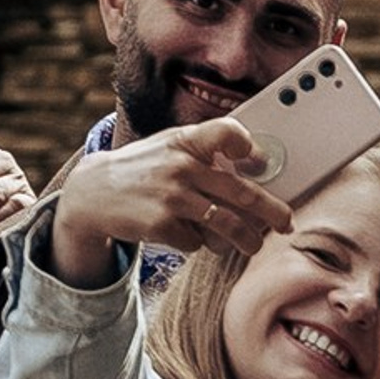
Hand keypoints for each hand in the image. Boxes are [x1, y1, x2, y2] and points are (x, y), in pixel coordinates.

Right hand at [47, 122, 291, 286]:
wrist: (93, 193)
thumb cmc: (142, 168)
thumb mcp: (169, 145)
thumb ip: (205, 149)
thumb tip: (254, 163)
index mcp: (186, 141)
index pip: (229, 133)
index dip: (250, 147)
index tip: (259, 161)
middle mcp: (182, 167)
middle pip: (243, 193)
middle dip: (272, 213)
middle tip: (286, 223)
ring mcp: (173, 198)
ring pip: (227, 226)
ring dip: (246, 240)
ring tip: (252, 245)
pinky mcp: (162, 226)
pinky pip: (197, 242)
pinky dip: (199, 243)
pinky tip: (187, 233)